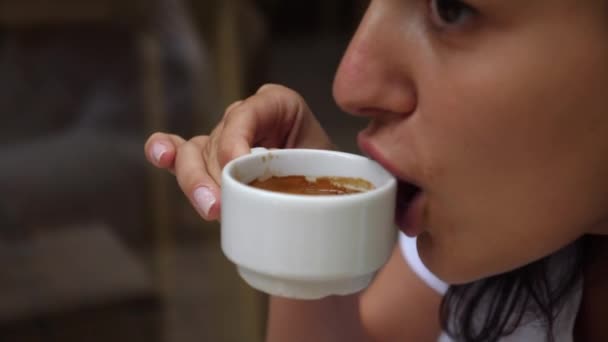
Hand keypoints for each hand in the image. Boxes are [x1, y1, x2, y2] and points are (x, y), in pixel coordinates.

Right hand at [144, 84, 333, 220]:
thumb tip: (291, 198)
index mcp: (278, 105)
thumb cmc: (330, 177)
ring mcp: (224, 137)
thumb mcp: (328, 168)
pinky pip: (180, 152)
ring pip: (195, 152)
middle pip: (216, 138)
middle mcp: (246, 116)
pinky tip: (161, 157)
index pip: (246, 115)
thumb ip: (309, 172)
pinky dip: (165, 153)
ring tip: (208, 208)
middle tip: (217, 206)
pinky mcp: (208, 159)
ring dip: (195, 181)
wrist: (328, 193)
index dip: (236, 141)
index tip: (239, 171)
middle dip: (211, 173)